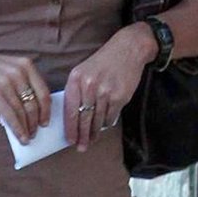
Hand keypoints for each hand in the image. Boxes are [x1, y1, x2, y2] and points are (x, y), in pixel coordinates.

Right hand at [0, 48, 50, 142]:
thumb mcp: (10, 68)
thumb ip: (22, 83)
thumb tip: (30, 110)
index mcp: (27, 65)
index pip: (43, 92)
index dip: (46, 110)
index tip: (45, 122)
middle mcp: (19, 73)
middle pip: (34, 104)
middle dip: (36, 122)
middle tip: (35, 132)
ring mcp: (7, 83)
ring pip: (23, 111)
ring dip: (27, 128)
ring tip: (27, 137)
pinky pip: (10, 115)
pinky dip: (17, 129)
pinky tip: (20, 137)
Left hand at [63, 24, 152, 149]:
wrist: (128, 49)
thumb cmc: (102, 62)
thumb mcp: (82, 71)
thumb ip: (75, 91)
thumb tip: (71, 117)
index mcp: (76, 79)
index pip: (70, 110)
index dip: (69, 128)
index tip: (69, 140)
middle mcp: (89, 86)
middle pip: (83, 118)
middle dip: (81, 136)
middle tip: (81, 147)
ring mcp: (105, 92)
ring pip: (97, 120)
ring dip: (94, 133)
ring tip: (91, 140)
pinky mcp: (120, 96)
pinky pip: (111, 116)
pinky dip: (107, 123)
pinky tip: (104, 126)